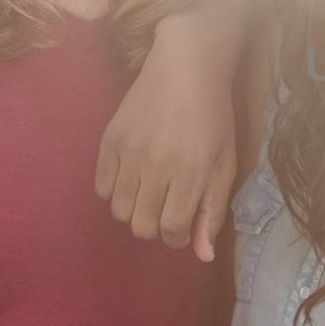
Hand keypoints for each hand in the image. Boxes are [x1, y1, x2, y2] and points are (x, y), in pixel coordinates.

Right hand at [96, 16, 236, 261]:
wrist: (186, 69)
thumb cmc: (213, 119)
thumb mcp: (224, 164)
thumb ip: (213, 211)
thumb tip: (203, 255)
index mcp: (190, 173)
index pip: (171, 230)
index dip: (177, 238)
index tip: (182, 228)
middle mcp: (156, 165)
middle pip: (142, 226)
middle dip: (155, 228)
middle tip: (166, 210)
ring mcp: (129, 152)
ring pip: (118, 211)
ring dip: (134, 211)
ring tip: (149, 194)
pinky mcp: (109, 140)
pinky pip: (100, 187)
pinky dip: (114, 191)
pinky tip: (131, 178)